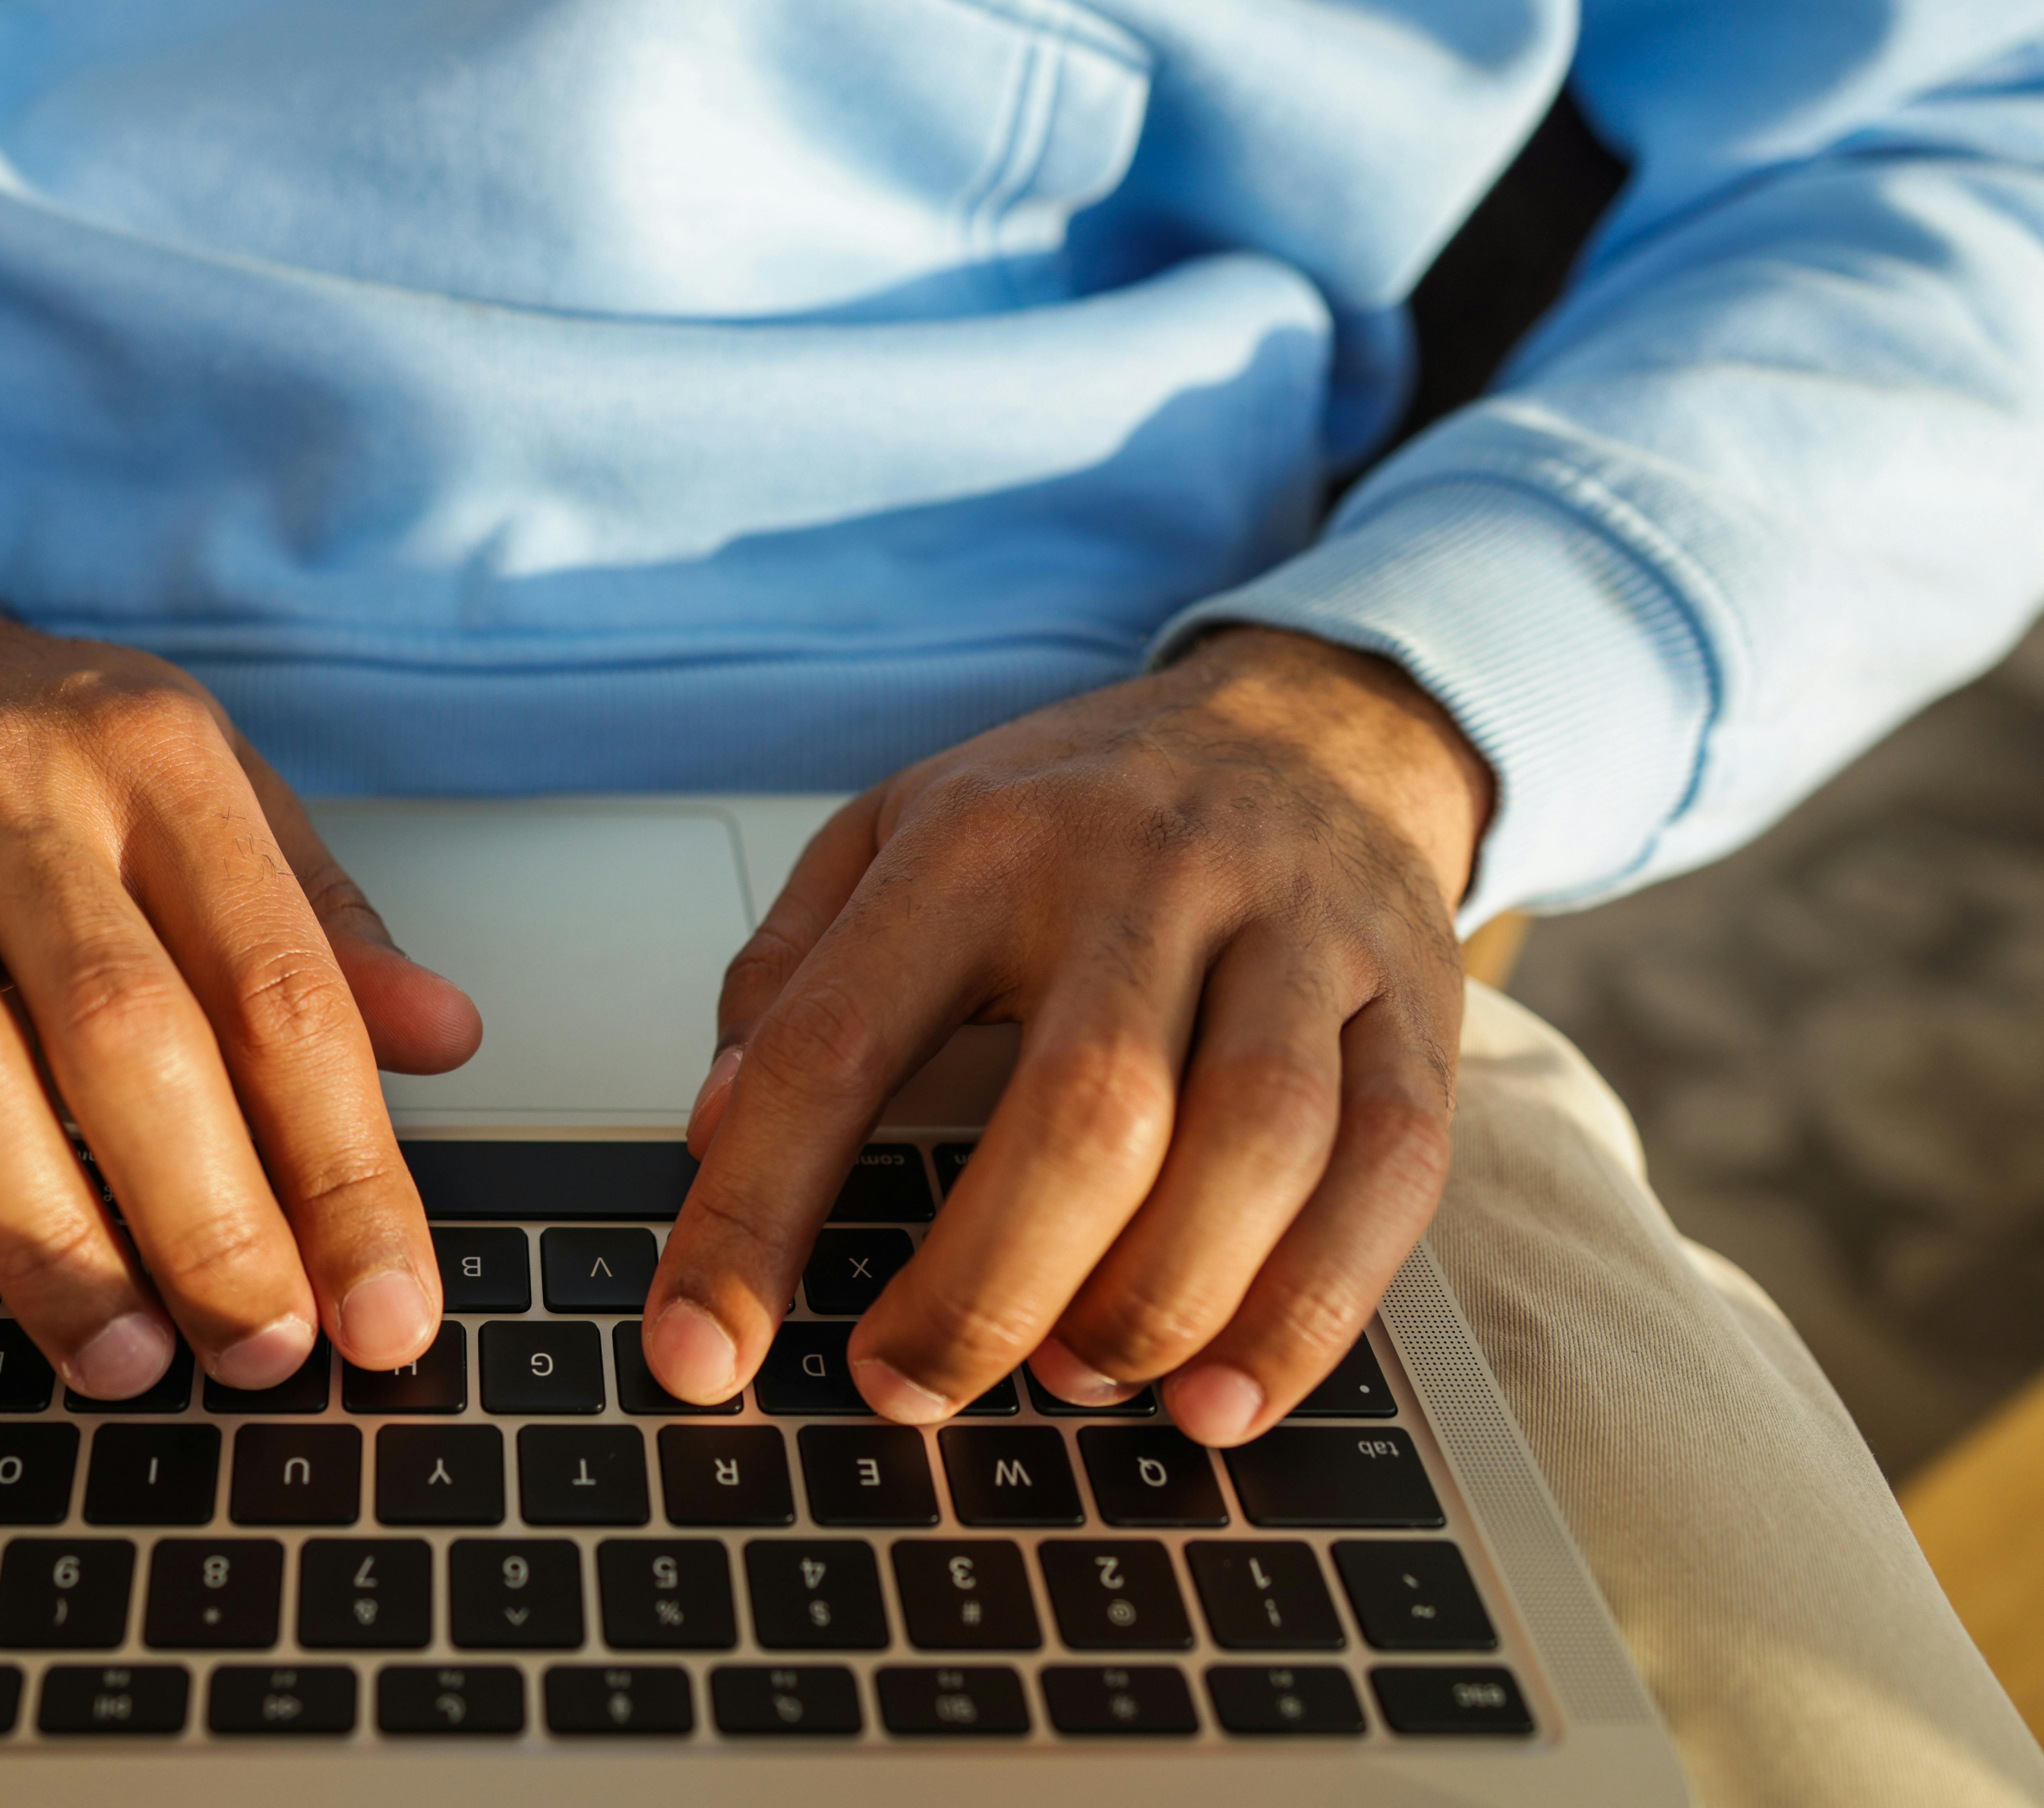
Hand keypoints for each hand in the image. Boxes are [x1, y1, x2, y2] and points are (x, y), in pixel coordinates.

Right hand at [0, 519, 481, 1398]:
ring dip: (43, 1240)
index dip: (343, 1163)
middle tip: (261, 1353)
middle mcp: (2, 792)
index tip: (387, 1308)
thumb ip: (316, 923)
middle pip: (118, 1026)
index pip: (276, 985)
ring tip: (122, 1365)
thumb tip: (446, 1039)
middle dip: (206, 1217)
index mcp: (151, 759)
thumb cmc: (38, 747)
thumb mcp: (204, 786)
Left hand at [642, 627, 1493, 1444]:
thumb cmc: (1076, 808)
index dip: (754, 1214)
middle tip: (905, 1387)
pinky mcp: (1415, 1001)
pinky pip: (1386, 1174)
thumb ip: (789, 973)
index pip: (838, 1043)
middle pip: (1083, 1114)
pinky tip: (1218, 1396)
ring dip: (1153, 1307)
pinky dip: (1306, 1311)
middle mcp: (1145, 876)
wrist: (1314, 717)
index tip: (698, 1352)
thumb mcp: (895, 830)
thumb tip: (715, 1133)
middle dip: (982, 1289)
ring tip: (1066, 1386)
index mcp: (981, 841)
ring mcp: (1300, 936)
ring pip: (1251, 1147)